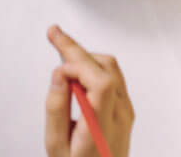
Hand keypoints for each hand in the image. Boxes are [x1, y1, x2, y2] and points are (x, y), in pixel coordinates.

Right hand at [44, 26, 133, 156]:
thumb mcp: (57, 148)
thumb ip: (56, 110)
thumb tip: (59, 75)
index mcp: (103, 126)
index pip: (101, 80)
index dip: (78, 62)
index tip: (57, 65)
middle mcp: (120, 115)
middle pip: (105, 67)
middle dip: (76, 48)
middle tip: (54, 34)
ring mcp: (126, 112)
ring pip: (111, 67)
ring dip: (86, 56)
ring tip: (63, 51)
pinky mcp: (125, 111)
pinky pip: (113, 77)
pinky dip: (94, 66)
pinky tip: (77, 66)